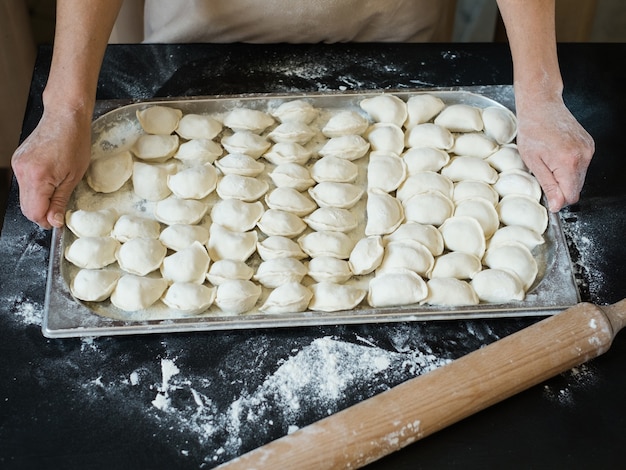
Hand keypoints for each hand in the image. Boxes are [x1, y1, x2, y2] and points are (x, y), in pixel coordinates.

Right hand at [11, 106, 91, 228]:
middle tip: (58, 211)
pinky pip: (24, 183)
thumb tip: (54, 221)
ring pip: (24, 196)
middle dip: (42, 213)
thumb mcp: (74, 177)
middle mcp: (22, 171)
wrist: (65, 117)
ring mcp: (18, 165)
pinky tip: (49, 180)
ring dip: (39, 200)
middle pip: (26, 207)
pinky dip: (35, 188)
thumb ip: (60, 201)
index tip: (57, 222)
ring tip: (57, 190)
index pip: (34, 212)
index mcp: (37, 177)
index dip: (46, 221)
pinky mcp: (18, 160)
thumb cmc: (74, 142)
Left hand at [515, 96, 593, 211]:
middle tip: (544, 174)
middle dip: (561, 188)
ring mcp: (588, 149)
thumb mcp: (533, 162)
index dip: (559, 200)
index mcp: (569, 162)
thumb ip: (548, 185)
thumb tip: (556, 205)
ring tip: (549, 161)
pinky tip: (557, 154)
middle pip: (576, 188)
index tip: (548, 197)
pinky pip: (581, 165)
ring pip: (579, 177)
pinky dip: (569, 166)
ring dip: (565, 176)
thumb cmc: (532, 130)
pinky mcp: (589, 145)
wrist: (541, 106)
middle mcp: (584, 156)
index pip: (571, 196)